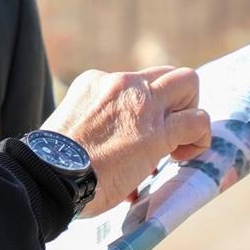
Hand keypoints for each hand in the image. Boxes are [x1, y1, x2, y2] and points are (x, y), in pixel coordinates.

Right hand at [44, 66, 209, 214]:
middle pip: (166, 73)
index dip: (142, 110)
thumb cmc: (54, 162)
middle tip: (165, 130)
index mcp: (95, 82)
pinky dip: (200, 137)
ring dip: (189, 109)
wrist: (49, 176)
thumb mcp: (72, 124)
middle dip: (173, 100)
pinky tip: (183, 156)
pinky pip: (198, 121)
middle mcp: (120, 84)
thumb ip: (96, 125)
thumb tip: (115, 152)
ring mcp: (141, 104)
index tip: (133, 135)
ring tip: (178, 141)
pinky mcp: (158, 132)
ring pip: (188, 82)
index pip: (134, 83)